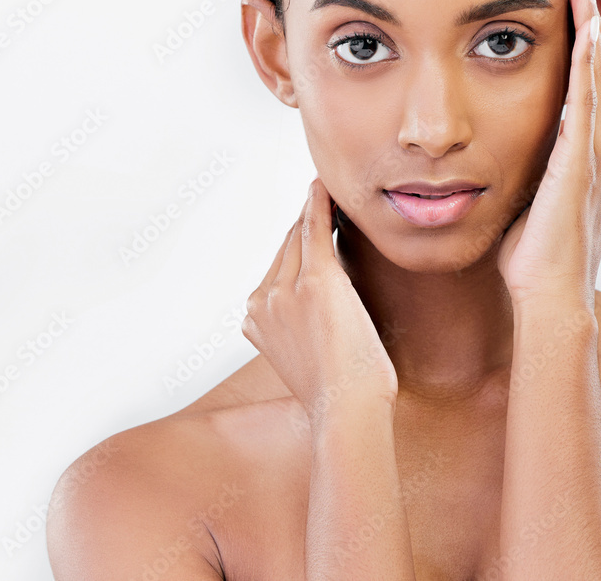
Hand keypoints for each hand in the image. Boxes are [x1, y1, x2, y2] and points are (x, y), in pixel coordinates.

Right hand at [241, 176, 398, 420]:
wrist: (348, 410)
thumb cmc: (339, 391)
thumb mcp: (304, 355)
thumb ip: (297, 327)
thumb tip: (314, 310)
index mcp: (253, 320)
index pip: (276, 268)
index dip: (294, 244)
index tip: (307, 225)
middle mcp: (261, 302)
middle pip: (284, 249)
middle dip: (303, 224)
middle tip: (319, 199)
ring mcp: (285, 291)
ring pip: (298, 238)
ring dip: (312, 211)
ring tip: (325, 192)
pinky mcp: (315, 281)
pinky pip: (315, 231)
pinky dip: (318, 206)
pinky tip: (323, 189)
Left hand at [496, 0, 600, 311]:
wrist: (552, 296)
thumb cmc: (537, 256)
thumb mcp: (535, 197)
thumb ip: (535, 165)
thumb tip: (507, 147)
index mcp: (599, 156)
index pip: (596, 86)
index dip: (590, 44)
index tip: (579, 5)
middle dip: (596, 22)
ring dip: (594, 28)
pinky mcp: (584, 164)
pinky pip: (589, 103)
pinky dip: (589, 65)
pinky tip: (586, 31)